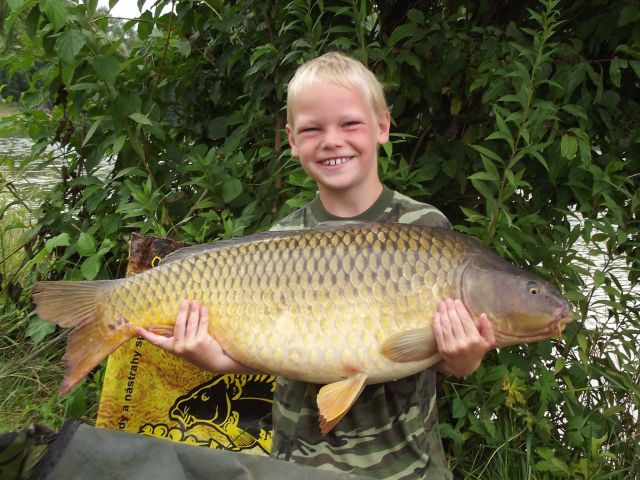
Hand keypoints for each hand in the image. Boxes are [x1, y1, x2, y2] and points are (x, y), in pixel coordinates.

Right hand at [135, 299, 254, 373]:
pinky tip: (204, 309)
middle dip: (182, 311)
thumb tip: (175, 320)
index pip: (157, 341)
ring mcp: (190, 344)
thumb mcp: (185, 348)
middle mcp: (180, 347)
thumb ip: (179, 338)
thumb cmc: (199, 353)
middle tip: (184, 300)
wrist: (215, 363)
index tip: (136, 328)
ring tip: (195, 301)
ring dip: (194, 310)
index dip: (147, 335)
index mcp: (173, 349)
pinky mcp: (201, 341)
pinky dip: (203, 314)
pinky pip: (202, 323)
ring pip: (192, 322)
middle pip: (179, 324)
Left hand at [433, 298, 495, 376]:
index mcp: (475, 339)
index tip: (456, 301)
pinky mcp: (443, 349)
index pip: (465, 320)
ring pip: (446, 325)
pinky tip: (437, 315)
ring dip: (443, 313)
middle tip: (447, 300)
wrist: (464, 367)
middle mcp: (463, 343)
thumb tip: (483, 315)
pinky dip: (437, 322)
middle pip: (454, 321)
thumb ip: (488, 328)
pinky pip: (439, 333)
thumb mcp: (488, 342)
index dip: (460, 309)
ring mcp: (452, 346)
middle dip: (450, 308)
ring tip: (441, 304)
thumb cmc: (477, 351)